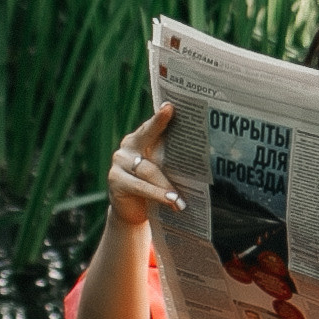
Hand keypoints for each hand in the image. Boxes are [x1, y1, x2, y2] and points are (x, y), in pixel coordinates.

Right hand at [106, 104, 183, 233]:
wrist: (134, 212)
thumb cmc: (155, 187)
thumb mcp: (163, 170)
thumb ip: (172, 158)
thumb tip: (202, 152)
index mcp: (141, 139)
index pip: (153, 125)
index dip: (161, 115)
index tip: (170, 105)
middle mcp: (128, 146)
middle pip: (146, 134)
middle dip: (158, 123)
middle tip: (170, 112)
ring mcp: (120, 162)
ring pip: (148, 169)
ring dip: (167, 184)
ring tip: (182, 197)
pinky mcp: (116, 181)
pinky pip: (140, 186)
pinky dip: (158, 194)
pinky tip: (172, 201)